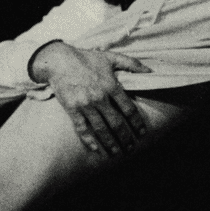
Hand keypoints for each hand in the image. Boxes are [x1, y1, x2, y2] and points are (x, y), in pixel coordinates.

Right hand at [27, 41, 150, 158]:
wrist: (59, 60)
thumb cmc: (86, 58)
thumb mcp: (111, 57)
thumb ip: (131, 64)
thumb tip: (150, 71)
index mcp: (111, 86)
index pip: (129, 109)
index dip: (137, 123)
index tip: (142, 132)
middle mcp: (100, 97)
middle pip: (116, 123)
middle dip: (125, 137)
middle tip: (131, 148)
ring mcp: (85, 105)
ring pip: (101, 128)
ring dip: (110, 142)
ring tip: (117, 152)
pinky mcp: (72, 109)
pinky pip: (81, 128)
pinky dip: (88, 140)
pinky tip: (95, 148)